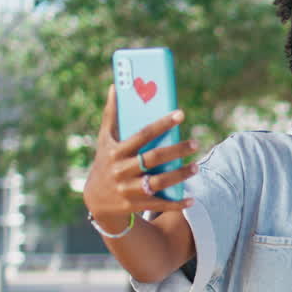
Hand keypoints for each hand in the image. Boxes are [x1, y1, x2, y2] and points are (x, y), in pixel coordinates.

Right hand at [82, 85, 199, 229]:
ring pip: (158, 182)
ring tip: (196, 166)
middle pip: (153, 158)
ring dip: (179, 175)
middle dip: (176, 150)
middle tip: (195, 143)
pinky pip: (158, 204)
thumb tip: (115, 86)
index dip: (162, 124)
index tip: (181, 114)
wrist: (96, 200)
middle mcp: (122, 170)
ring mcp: (128, 189)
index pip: (143, 135)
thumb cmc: (105, 162)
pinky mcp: (134, 205)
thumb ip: (111, 115)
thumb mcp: (104, 140)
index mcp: (116, 151)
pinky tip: (192, 200)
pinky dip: (176, 203)